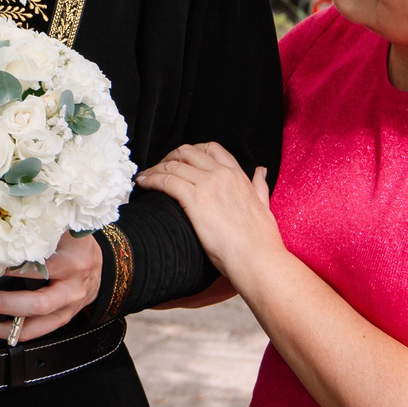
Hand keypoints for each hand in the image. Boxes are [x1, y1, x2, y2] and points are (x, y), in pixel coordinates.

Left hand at [0, 230, 102, 342]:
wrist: (101, 266)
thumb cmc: (77, 245)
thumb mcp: (63, 231)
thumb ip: (39, 231)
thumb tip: (1, 227)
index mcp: (73, 262)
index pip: (41, 267)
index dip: (12, 270)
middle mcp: (72, 289)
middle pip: (37, 304)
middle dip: (1, 303)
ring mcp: (68, 309)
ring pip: (34, 326)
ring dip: (1, 325)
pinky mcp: (62, 320)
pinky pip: (35, 332)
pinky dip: (10, 331)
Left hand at [136, 142, 280, 280]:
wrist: (257, 257)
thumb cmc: (261, 240)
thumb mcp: (264, 205)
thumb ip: (259, 186)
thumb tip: (260, 171)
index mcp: (238, 175)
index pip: (211, 149)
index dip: (191, 152)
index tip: (179, 161)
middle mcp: (222, 175)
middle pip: (188, 151)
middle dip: (169, 157)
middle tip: (159, 169)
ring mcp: (208, 185)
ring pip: (174, 164)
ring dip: (155, 168)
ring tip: (145, 177)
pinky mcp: (195, 200)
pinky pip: (167, 180)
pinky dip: (151, 179)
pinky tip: (143, 184)